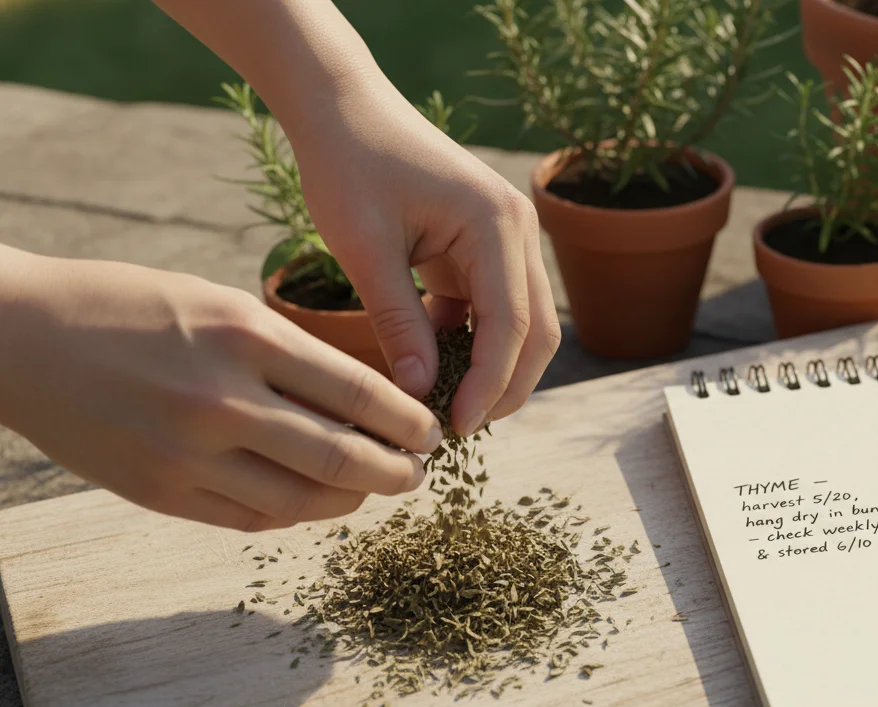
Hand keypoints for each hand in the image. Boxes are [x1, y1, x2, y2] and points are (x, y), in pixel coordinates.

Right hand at [0, 251, 440, 531]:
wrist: (20, 338)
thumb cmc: (133, 306)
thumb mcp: (221, 304)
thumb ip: (290, 353)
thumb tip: (369, 401)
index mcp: (246, 336)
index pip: (361, 394)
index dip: (410, 422)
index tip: (431, 431)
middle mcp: (221, 400)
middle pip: (342, 458)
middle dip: (397, 472)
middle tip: (420, 472)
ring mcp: (186, 455)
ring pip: (300, 503)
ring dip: (351, 501)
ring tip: (372, 488)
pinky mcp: (158, 494)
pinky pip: (249, 518)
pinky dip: (294, 514)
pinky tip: (313, 500)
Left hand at [287, 76, 561, 436]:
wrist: (341, 106)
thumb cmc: (348, 163)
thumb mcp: (364, 249)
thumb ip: (398, 322)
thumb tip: (423, 394)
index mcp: (497, 224)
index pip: (511, 324)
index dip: (490, 384)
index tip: (454, 427)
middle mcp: (518, 230)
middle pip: (536, 331)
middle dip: (505, 387)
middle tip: (458, 431)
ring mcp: (507, 238)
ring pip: (522, 325)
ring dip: (492, 369)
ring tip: (445, 409)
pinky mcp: (486, 247)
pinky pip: (492, 309)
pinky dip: (471, 344)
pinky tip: (433, 369)